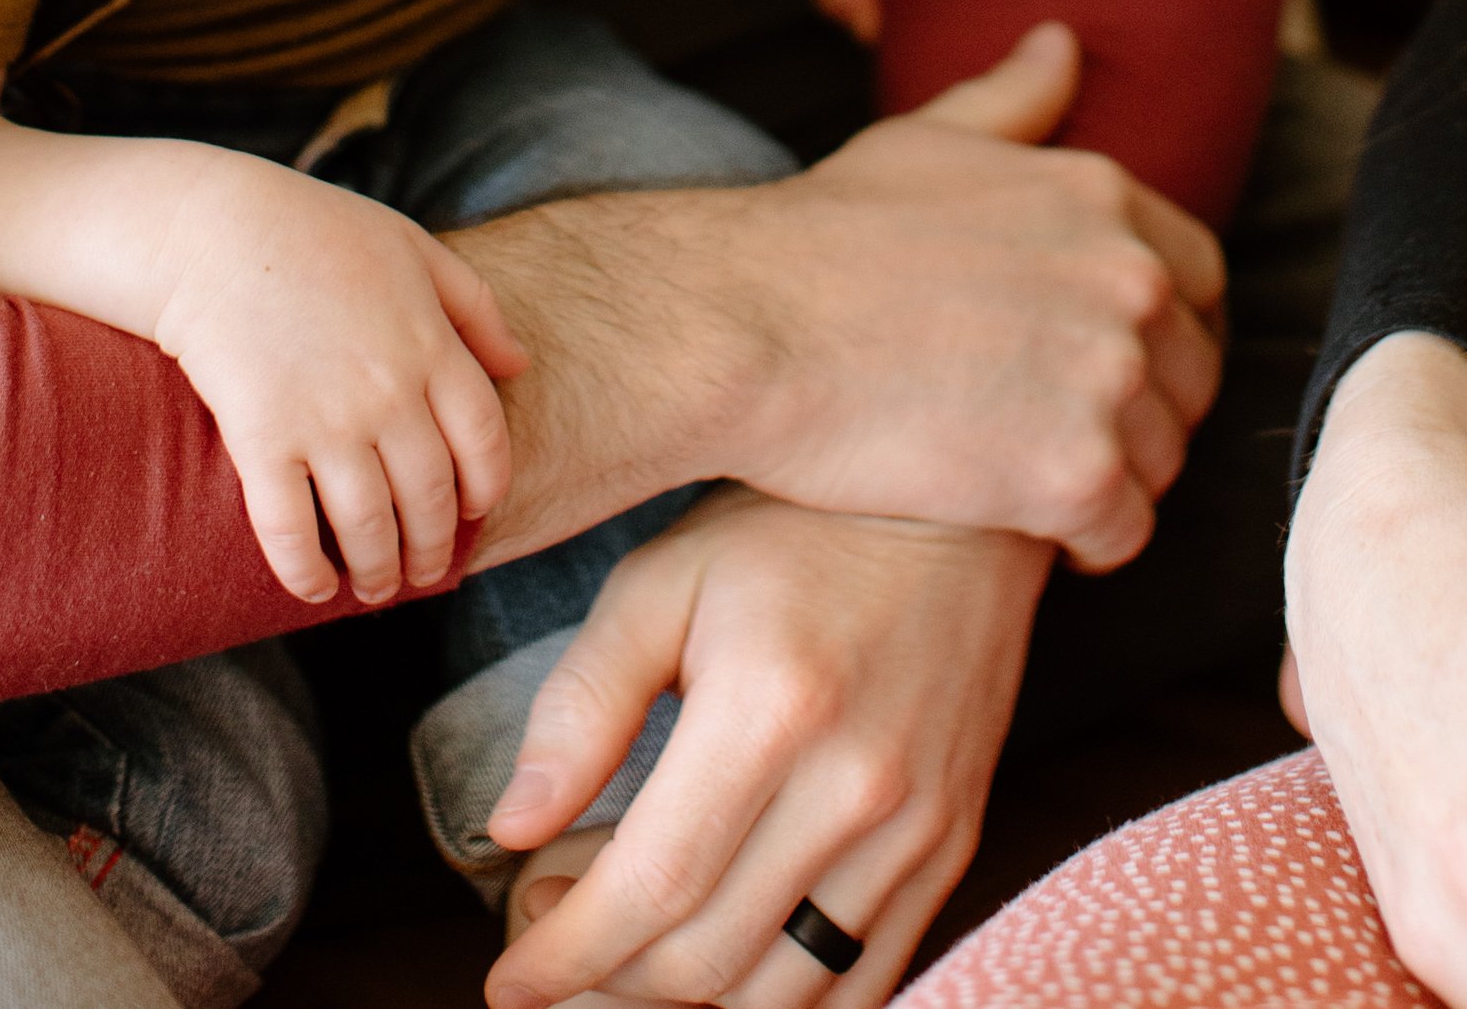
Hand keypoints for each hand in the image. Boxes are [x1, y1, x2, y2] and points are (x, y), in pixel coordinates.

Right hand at [152, 154, 522, 605]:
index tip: (473, 512)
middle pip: (431, 497)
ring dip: (377, 573)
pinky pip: (290, 529)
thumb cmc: (318, 233)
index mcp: (431, 345)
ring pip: (369, 527)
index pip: (484, 442)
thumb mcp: (414, 249)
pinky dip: (305, 571)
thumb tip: (520, 365)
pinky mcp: (261, 439)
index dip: (485, 489)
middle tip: (421, 570)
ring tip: (374, 588)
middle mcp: (388, 392)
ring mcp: (325, 419)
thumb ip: (475, 307)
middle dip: (431, 548)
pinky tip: (313, 588)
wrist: (214, 231)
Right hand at [455, 25, 1221, 579]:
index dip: (1160, 327)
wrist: (751, 324)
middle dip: (1138, 409)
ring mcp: (1111, 378)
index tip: (1104, 360)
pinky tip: (1022, 525)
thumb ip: (1014, 100)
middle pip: (1189, 376)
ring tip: (1029, 479)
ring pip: (1162, 459)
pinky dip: (1083, 541)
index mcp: (1105, 198)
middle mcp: (1131, 279)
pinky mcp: (1078, 474)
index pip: (1200, 278)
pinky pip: (1123, 532)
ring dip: (1110, 477)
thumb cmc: (825, 232)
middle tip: (1054, 431)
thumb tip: (1064, 44)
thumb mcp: (929, 138)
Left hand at [485, 488, 1046, 1008]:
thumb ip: (585, 702)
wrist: (957, 505)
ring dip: (683, 995)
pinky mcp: (953, 847)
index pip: (651, 889)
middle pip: (705, 962)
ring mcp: (917, 827)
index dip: (564, 956)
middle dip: (603, 975)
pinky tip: (722, 946)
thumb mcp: (665, 580)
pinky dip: (775, 994)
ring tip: (632, 930)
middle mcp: (855, 784)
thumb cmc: (794, 532)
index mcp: (770, 708)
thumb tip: (513, 827)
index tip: (509, 978)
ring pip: (778, 995)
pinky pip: (861, 982)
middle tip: (555, 917)